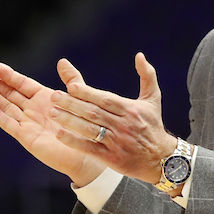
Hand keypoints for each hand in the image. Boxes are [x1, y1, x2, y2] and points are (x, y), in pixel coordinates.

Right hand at [0, 62, 104, 186]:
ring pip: (7, 107)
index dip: (10, 76)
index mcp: (44, 99)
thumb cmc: (86, 127)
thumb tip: (62, 60)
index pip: (23, 84)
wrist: (88, 153)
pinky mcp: (27, 137)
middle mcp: (34, 110)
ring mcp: (29, 124)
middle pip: (11, 94)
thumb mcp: (79, 98)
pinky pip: (9, 124)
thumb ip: (72, 79)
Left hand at [50, 53, 175, 183]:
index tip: (71, 86)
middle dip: (72, 104)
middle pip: (94, 113)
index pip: (105, 99)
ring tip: (53, 113)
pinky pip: (89, 148)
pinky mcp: (111, 158)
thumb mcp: (153, 99)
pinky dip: (74, 141)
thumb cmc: (153, 125)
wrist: (161, 159)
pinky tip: (60, 134)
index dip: (88, 93)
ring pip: (89, 129)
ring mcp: (116, 142)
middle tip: (54, 96)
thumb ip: (147, 76)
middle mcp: (122, 125)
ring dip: (69, 121)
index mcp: (130, 110)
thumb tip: (140, 55)